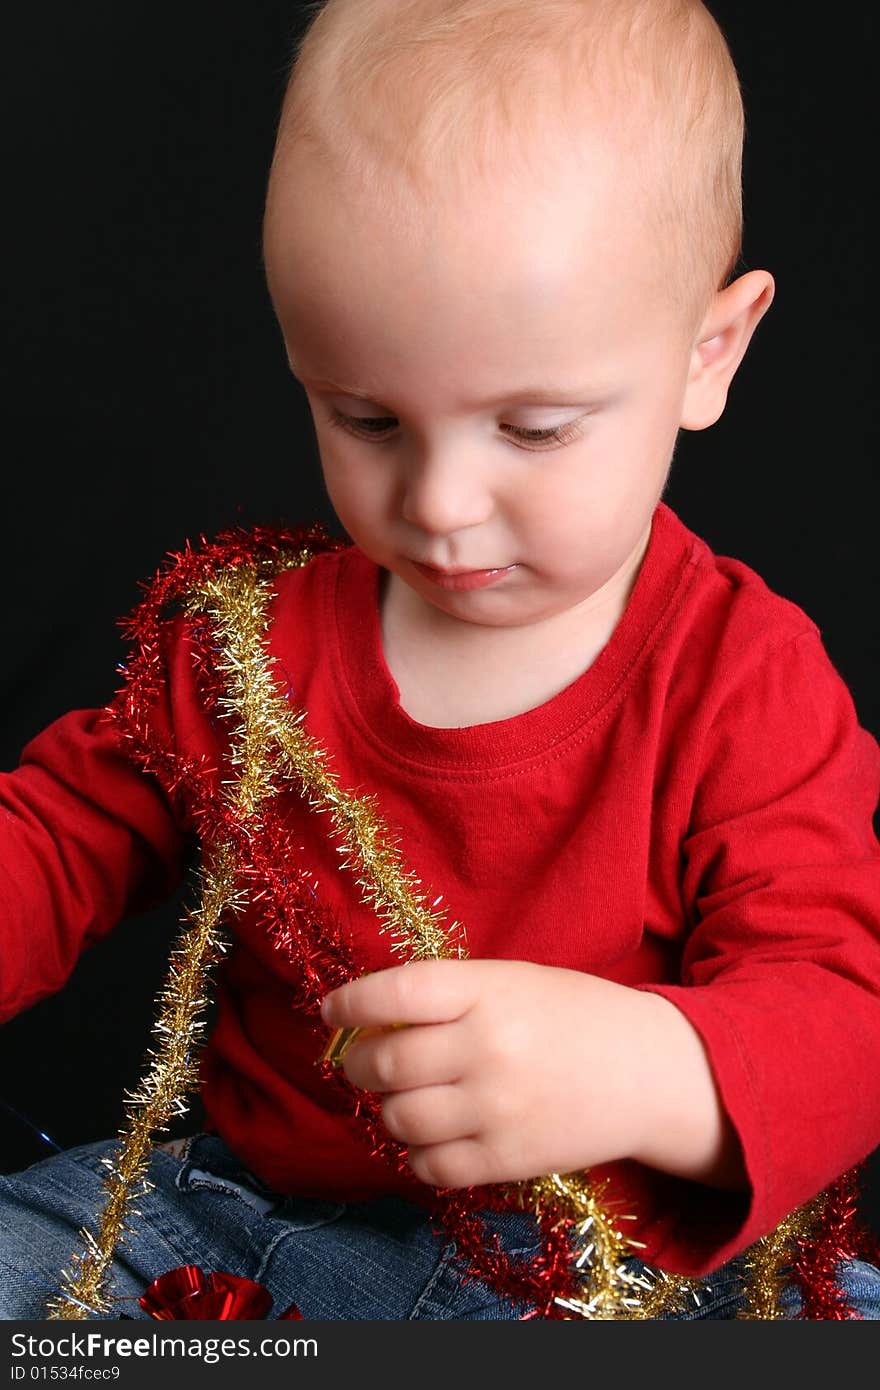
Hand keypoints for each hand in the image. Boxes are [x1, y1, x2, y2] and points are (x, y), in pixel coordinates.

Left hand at [320, 958, 661, 1187]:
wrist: (650, 1073)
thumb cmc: (576, 1016)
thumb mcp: (514, 981)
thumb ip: (451, 996)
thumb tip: (372, 1018)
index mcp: (489, 991)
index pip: (395, 994)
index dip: (350, 1003)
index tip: (330, 1010)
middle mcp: (487, 1049)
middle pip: (384, 1063)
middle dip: (358, 1063)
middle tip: (361, 1061)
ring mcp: (496, 1109)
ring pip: (398, 1119)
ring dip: (387, 1109)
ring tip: (402, 1099)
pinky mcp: (507, 1160)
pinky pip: (430, 1167)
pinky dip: (417, 1154)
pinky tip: (430, 1135)